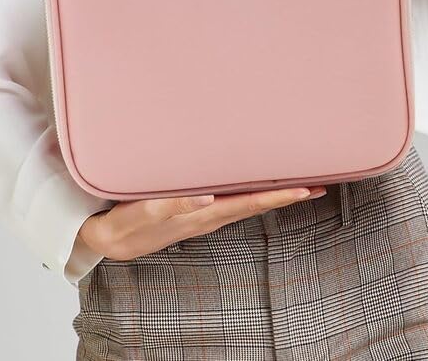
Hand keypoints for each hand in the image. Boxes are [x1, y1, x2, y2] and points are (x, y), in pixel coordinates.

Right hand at [77, 185, 326, 260]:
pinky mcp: (196, 214)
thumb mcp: (147, 213)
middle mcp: (209, 216)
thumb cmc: (128, 223)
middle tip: (317, 186)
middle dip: (285, 196)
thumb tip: (208, 198)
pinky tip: (257, 190)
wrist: (111, 241)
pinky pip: (230, 204)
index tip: (303, 189)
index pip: (247, 203)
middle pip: (254, 205)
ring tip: (298, 188)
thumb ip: (176, 204)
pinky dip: (250, 197)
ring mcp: (204, 217)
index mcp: (202, 213)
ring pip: (245, 206)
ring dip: (272, 197)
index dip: (276, 196)